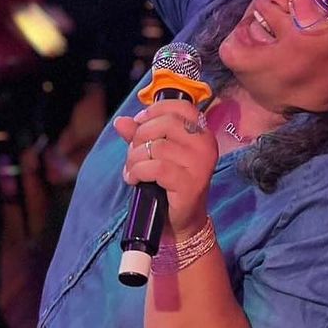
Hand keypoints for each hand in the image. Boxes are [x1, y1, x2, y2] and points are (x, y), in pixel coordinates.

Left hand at [114, 99, 219, 236]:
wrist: (183, 221)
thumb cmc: (171, 184)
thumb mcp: (157, 154)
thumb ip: (140, 135)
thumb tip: (121, 121)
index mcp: (202, 133)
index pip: (181, 107)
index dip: (155, 111)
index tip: (140, 123)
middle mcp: (206, 145)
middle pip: (165, 123)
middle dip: (140, 136)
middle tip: (133, 153)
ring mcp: (200, 164)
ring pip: (157, 147)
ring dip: (135, 158)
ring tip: (132, 170)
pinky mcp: (190, 183)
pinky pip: (156, 168)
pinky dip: (138, 172)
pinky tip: (134, 179)